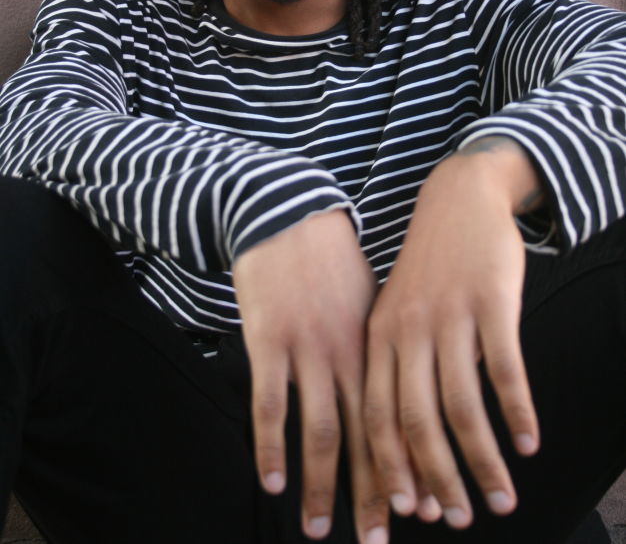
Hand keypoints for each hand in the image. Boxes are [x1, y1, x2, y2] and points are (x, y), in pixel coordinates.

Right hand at [233, 210, 385, 542]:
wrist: (290, 213)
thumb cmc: (333, 262)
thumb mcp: (374, 300)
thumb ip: (386, 348)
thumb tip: (408, 389)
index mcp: (381, 344)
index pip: (403, 419)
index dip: (412, 469)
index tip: (421, 511)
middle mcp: (351, 353)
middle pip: (370, 436)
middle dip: (377, 493)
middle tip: (381, 541)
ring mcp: (309, 348)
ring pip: (324, 429)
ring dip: (326, 486)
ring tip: (323, 530)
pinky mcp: (270, 341)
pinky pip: (271, 403)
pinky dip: (272, 445)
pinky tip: (274, 481)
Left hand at [364, 140, 540, 529]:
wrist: (457, 199)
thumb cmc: (428, 268)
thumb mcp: (397, 312)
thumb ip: (400, 368)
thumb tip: (413, 442)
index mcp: (378, 337)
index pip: (378, 417)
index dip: (393, 469)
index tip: (410, 512)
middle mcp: (408, 330)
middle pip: (417, 420)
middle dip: (437, 478)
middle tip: (460, 520)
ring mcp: (450, 315)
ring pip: (462, 405)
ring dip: (483, 460)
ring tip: (501, 498)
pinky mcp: (491, 301)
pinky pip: (504, 369)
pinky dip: (517, 412)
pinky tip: (528, 443)